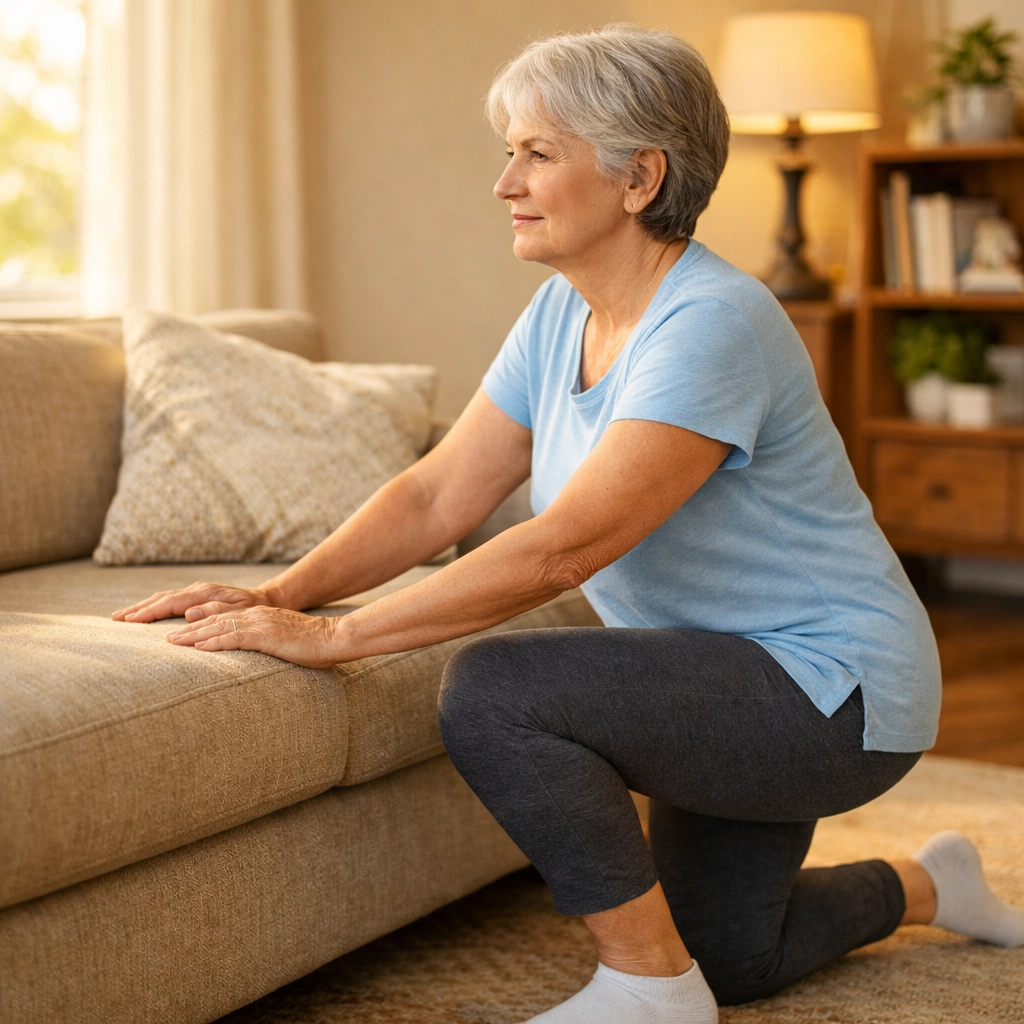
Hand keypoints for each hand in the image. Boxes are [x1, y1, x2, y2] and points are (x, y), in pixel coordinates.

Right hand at [112, 582, 274, 623]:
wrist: (265, 600)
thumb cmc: (254, 610)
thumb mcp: (240, 612)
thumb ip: (216, 612)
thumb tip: (187, 613)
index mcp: (205, 593)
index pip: (171, 602)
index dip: (149, 612)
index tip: (130, 620)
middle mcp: (197, 590)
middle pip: (161, 598)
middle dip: (137, 608)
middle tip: (114, 619)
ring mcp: (196, 591)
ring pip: (163, 598)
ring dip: (142, 607)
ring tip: (121, 617)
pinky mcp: (196, 596)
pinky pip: (169, 601)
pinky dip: (153, 606)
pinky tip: (142, 614)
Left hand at [165, 607, 343, 667]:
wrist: (335, 637)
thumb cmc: (314, 645)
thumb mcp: (284, 640)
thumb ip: (267, 642)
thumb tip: (255, 654)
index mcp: (259, 616)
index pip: (222, 617)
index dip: (198, 623)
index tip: (178, 631)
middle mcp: (256, 615)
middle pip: (214, 619)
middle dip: (187, 628)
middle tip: (165, 637)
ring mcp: (261, 624)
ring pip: (219, 627)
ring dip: (193, 635)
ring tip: (172, 642)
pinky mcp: (267, 636)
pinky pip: (235, 638)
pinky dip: (214, 642)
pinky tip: (199, 648)